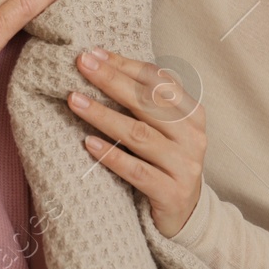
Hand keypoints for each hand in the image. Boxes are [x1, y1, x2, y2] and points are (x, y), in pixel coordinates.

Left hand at [67, 48, 206, 237]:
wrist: (186, 214)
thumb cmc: (165, 161)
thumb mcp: (163, 128)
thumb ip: (144, 100)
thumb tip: (101, 62)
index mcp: (192, 114)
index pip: (158, 81)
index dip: (126, 65)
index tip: (95, 53)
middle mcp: (193, 137)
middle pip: (148, 103)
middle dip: (112, 80)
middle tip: (82, 64)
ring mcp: (185, 166)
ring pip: (139, 135)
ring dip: (103, 115)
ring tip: (75, 100)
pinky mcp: (171, 193)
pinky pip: (136, 170)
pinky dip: (111, 155)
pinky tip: (88, 143)